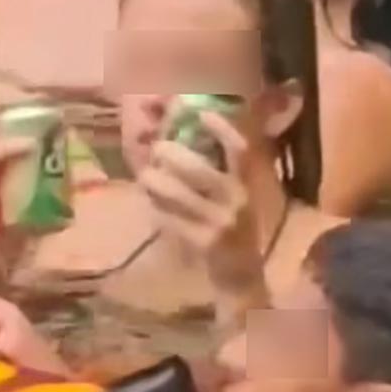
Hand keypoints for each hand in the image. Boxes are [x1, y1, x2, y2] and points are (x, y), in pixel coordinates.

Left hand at [138, 112, 263, 293]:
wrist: (243, 278)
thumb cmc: (235, 229)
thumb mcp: (236, 198)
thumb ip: (218, 173)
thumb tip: (183, 141)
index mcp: (246, 186)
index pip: (240, 151)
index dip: (223, 130)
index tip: (201, 113)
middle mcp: (236, 201)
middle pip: (200, 170)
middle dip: (172, 155)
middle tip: (155, 149)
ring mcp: (219, 224)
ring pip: (179, 195)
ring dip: (155, 182)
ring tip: (144, 176)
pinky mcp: (203, 243)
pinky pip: (171, 219)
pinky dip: (157, 209)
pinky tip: (149, 204)